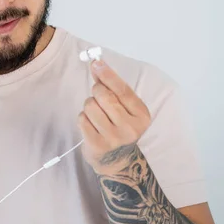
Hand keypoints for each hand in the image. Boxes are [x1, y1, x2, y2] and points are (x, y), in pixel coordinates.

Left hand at [77, 60, 150, 175]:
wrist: (118, 161)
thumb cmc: (120, 127)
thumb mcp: (125, 108)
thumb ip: (112, 87)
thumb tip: (97, 65)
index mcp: (141, 115)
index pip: (123, 90)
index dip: (108, 74)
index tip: (96, 62)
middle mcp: (130, 127)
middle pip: (103, 95)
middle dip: (96, 91)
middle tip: (99, 98)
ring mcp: (113, 138)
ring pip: (90, 105)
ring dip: (89, 106)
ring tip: (97, 115)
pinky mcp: (97, 144)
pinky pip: (82, 119)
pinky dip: (83, 118)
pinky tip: (91, 125)